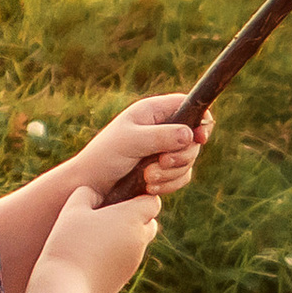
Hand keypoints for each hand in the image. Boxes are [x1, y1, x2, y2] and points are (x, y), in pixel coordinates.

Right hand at [40, 185, 159, 292]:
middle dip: (137, 218)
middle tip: (111, 215)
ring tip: (98, 235)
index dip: (140, 198)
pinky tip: (93, 255)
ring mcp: (133, 262)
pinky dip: (116, 256)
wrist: (66, 286)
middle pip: (150, 224)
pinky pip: (126, 261)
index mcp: (131, 219)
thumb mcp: (72, 210)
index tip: (123, 197)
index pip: (152, 203)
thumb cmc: (69, 243)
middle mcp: (139, 241)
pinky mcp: (123, 279)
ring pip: (138, 244)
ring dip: (125, 238)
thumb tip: (96, 194)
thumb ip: (87, 194)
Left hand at [72, 95, 212, 199]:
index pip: (189, 105)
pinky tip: (150, 187)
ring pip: (189, 161)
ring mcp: (163, 151)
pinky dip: (169, 184)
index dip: (201, 119)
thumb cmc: (105, 156)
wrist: (90, 185)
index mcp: (153, 112)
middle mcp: (161, 129)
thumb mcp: (131, 142)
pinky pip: (181, 177)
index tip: (200, 137)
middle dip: (182, 155)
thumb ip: (161, 136)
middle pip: (194, 138)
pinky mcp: (163, 171)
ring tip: (148, 178)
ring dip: (172, 173)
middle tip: (162, 162)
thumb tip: (191, 135)